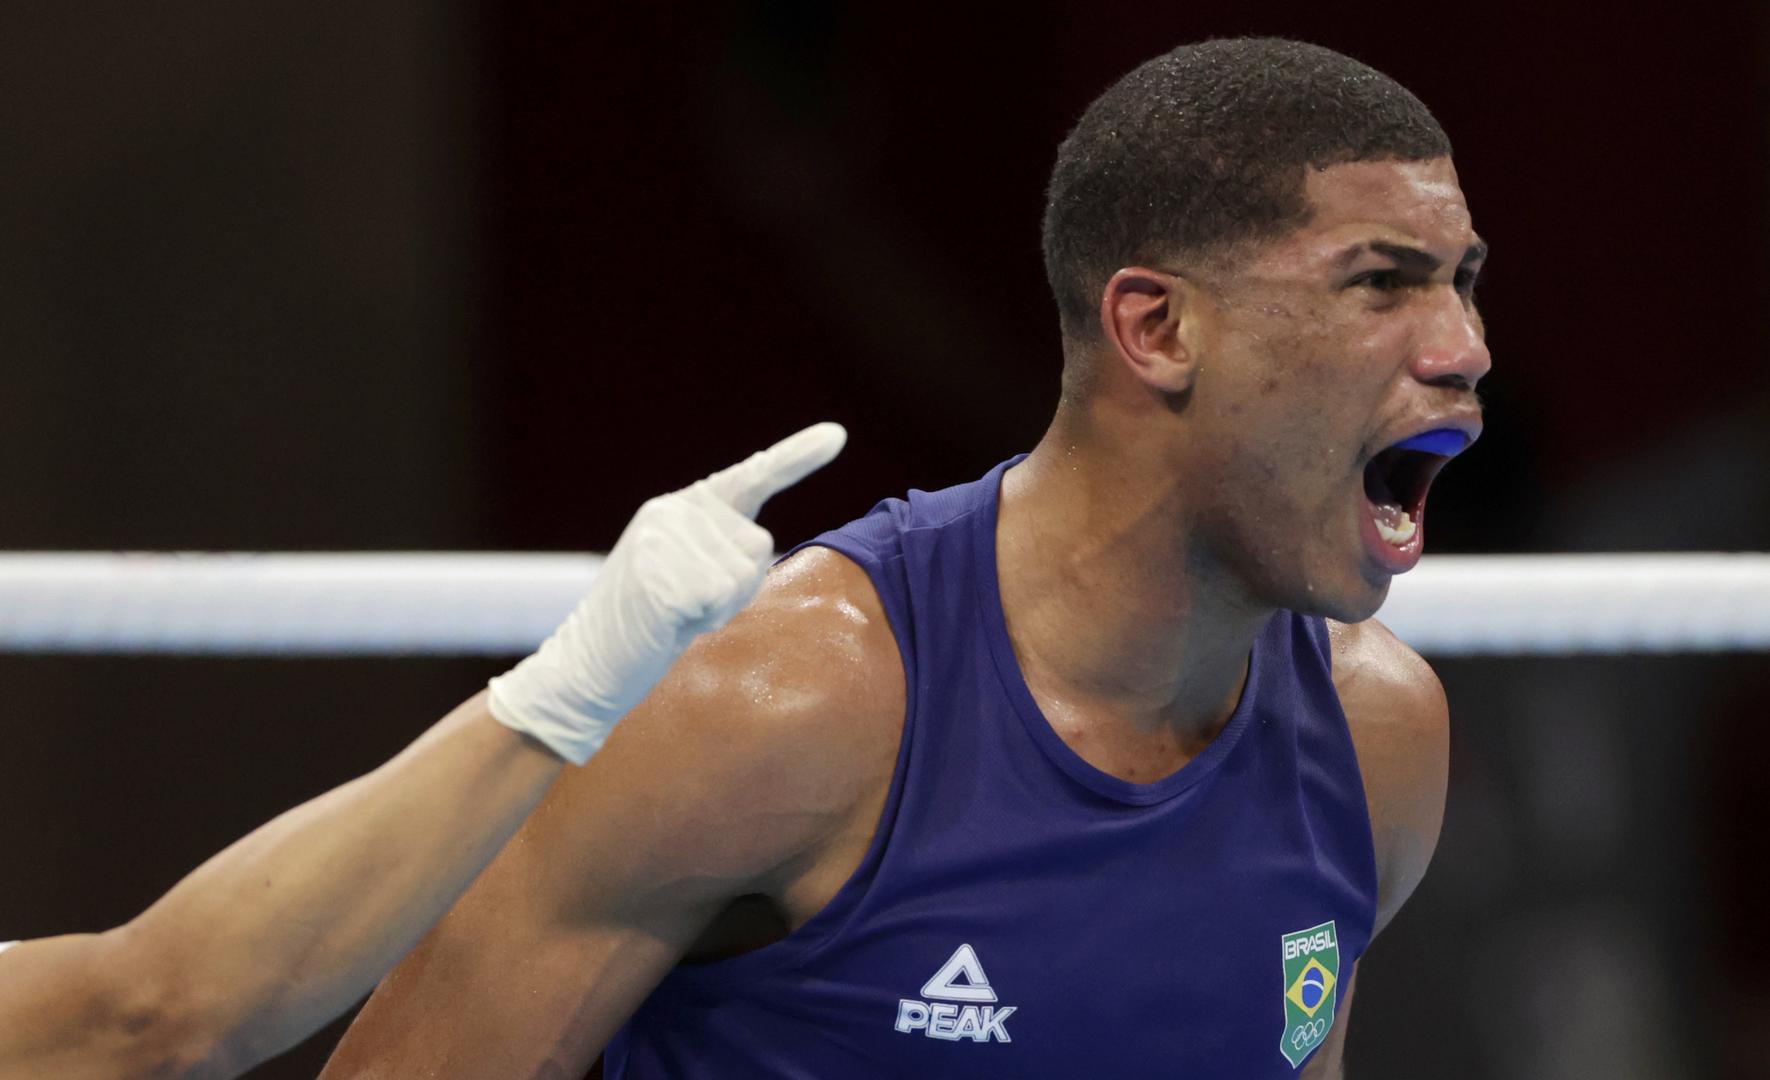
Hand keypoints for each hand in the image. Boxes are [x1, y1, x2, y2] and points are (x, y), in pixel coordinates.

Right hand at [487, 423, 846, 763]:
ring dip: (719, 608)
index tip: (838, 435)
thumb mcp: (687, 573)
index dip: (798, 456)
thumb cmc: (648, 626)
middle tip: (686, 608)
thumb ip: (719, 549)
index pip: (751, 476)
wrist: (587, 666)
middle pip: (758, 547)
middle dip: (737, 590)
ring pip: (743, 575)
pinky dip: (702, 622)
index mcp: (681, 507)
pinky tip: (667, 624)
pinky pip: (720, 598)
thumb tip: (755, 542)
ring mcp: (663, 539)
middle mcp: (671, 510)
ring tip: (674, 615)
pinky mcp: (660, 573)